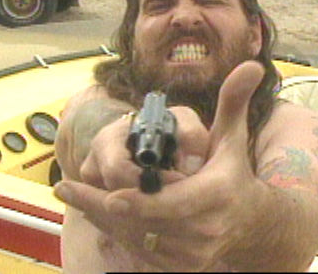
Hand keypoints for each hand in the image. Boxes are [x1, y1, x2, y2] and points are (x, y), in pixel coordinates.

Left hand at [54, 60, 265, 269]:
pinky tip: (96, 212)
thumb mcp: (232, 136)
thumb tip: (250, 65)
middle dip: (101, 205)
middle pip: (143, 221)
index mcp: (215, 195)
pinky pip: (139, 251)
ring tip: (75, 196)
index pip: (171, 203)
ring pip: (136, 237)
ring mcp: (193, 253)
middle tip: (66, 187)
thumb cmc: (232, 172)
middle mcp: (205, 229)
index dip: (139, 201)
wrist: (251, 222)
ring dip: (103, 217)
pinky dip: (115, 232)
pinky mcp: (182, 267)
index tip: (109, 194)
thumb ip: (233, 101)